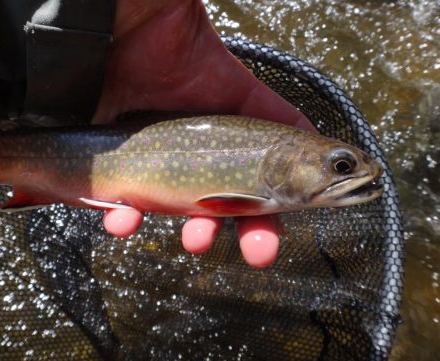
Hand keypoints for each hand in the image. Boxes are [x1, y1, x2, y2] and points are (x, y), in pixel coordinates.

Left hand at [95, 0, 314, 267]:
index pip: (253, 196)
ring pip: (173, 214)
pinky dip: (121, 217)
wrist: (127, 27)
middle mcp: (194, 165)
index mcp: (227, 151)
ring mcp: (155, 167)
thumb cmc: (186, 53)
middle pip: (220, 213)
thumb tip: (324, 145)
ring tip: (196, 240)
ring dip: (189, 233)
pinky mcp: (115, 166)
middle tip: (259, 255)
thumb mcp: (241, 88)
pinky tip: (123, 220)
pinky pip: (117, 202)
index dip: (266, 223)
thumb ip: (281, 116)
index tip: (272, 247)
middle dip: (242, 237)